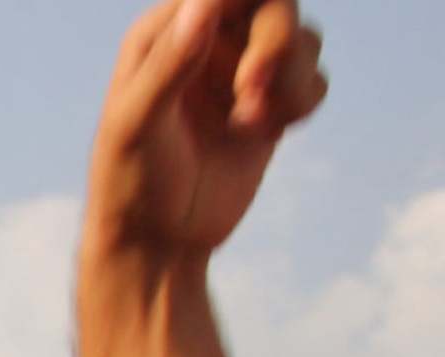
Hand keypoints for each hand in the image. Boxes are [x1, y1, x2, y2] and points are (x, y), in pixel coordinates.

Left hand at [88, 0, 326, 259]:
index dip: (250, 2)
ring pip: (304, 39)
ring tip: (247, 124)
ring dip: (290, 80)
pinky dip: (302, 102)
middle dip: (274, 45)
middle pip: (276, 5)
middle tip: (250, 92)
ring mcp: (241, 74)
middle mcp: (207, 44)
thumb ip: (169, 64)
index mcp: (165, 33)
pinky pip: (314, 79)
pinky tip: (264, 134)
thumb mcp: (136, 125)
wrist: (156, 245)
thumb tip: (204, 3)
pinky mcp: (270, 106)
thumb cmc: (129, 183)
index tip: (249, 57)